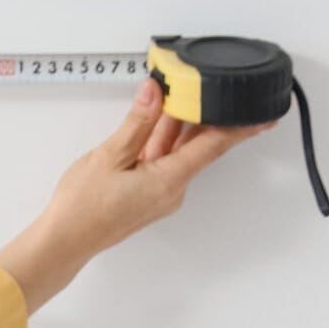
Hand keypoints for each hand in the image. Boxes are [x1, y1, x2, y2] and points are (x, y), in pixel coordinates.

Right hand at [0, 75, 274, 312]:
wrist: (63, 241)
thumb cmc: (82, 207)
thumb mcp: (109, 156)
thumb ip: (137, 122)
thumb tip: (155, 93)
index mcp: (168, 180)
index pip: (213, 147)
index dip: (240, 129)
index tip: (264, 118)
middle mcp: (171, 190)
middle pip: (195, 145)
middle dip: (197, 114)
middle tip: (200, 86)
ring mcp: (160, 195)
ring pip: (176, 152)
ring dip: (172, 126)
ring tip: (166, 97)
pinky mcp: (148, 196)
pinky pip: (162, 163)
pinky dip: (158, 141)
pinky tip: (149, 123)